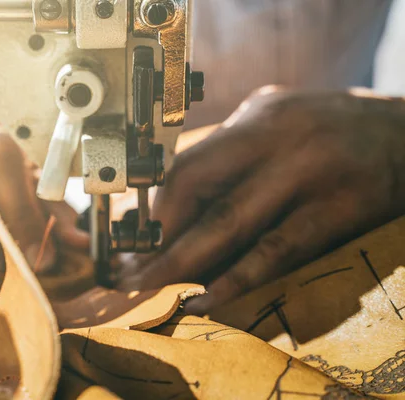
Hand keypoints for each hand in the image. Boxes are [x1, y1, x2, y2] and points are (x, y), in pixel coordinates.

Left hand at [116, 87, 404, 312]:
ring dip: (182, 263)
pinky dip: (237, 278)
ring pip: (231, 225)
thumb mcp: (276, 122)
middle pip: (198, 190)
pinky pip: (277, 251)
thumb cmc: (328, 131)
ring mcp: (309, 174)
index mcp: (256, 118)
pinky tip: (207, 298)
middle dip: (155, 238)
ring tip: (149, 289)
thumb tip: (174, 203)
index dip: (151, 207)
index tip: (127, 241)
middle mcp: (278, 140)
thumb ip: (231, 154)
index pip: (187, 164)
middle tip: (126, 272)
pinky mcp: (339, 210)